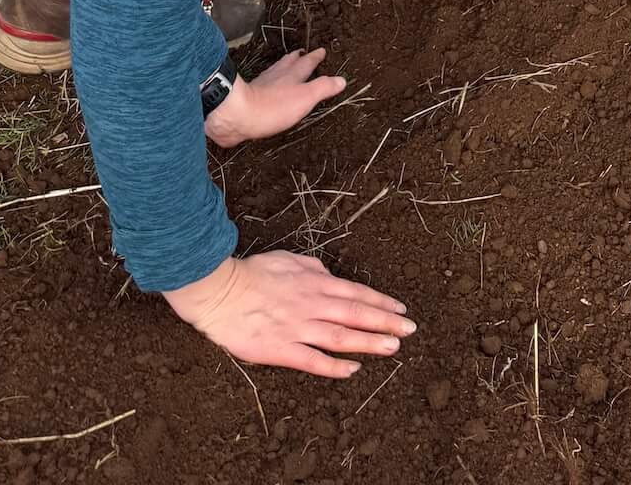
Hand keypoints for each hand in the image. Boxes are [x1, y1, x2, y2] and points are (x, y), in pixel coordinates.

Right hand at [164, 251, 413, 379]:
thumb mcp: (291, 260)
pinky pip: (312, 360)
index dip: (380, 302)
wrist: (220, 291)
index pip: (356, 293)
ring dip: (368, 342)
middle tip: (410, 330)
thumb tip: (331, 277)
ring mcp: (297, 328)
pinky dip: (334, 366)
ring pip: (340, 336)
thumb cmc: (254, 273)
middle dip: (385, 323)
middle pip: (355, 314)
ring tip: (392, 348)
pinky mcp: (280, 349)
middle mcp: (312, 305)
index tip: (400, 310)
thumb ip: (314, 270)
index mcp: (315, 283)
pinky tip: (352, 369)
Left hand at [205, 48, 347, 148]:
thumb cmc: (274, 106)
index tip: (321, 50)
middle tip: (302, 52)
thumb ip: (323, 88)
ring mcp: (262, 86)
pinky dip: (268, 82)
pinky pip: (263, 85)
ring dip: (282, 67)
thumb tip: (341, 80)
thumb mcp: (305, 97)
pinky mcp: (249, 98)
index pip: (307, 63)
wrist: (237, 115)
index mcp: (292, 76)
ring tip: (286, 64)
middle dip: (297, 57)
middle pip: (289, 63)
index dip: (315, 57)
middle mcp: (277, 77)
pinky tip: (266, 86)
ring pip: (275, 72)